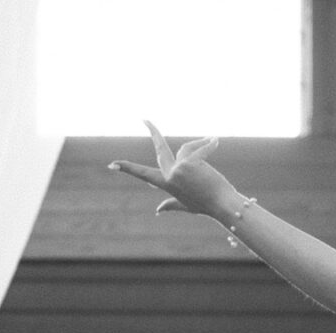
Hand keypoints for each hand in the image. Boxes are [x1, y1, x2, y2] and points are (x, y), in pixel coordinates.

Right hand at [108, 122, 240, 221]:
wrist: (223, 205)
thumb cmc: (207, 205)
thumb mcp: (187, 205)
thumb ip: (172, 205)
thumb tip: (158, 210)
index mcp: (167, 184)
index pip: (144, 175)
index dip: (128, 168)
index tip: (112, 165)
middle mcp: (170, 176)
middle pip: (159, 149)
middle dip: (153, 132)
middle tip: (145, 120)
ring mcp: (179, 169)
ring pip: (187, 148)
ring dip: (199, 145)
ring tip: (213, 144)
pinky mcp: (189, 164)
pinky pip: (201, 148)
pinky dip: (209, 144)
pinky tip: (216, 140)